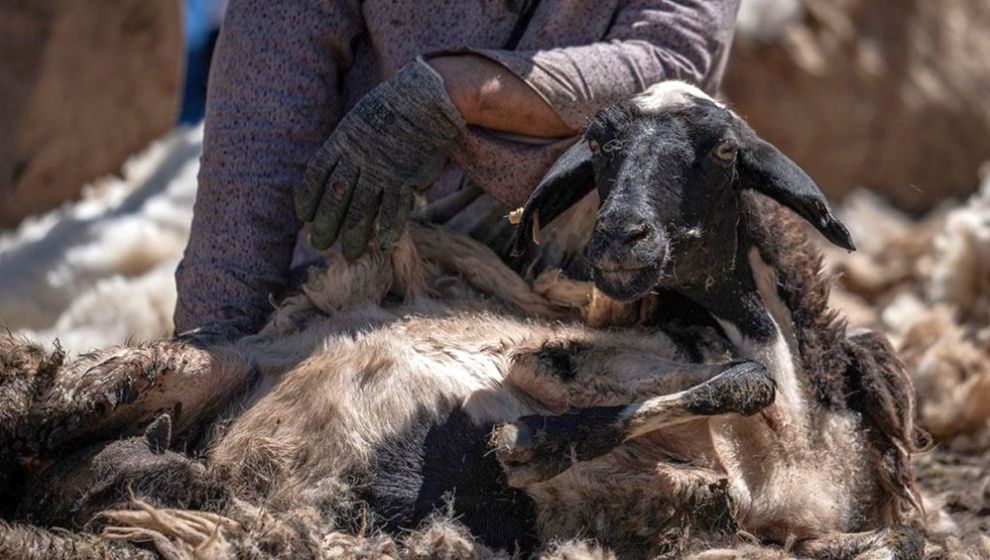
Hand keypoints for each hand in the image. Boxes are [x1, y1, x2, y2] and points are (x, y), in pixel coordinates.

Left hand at [295, 58, 464, 258]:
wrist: (423, 99)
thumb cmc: (393, 108)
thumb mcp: (359, 120)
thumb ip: (348, 144)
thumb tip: (339, 167)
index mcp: (341, 142)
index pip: (316, 176)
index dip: (308, 199)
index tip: (304, 217)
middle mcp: (356, 159)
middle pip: (335, 199)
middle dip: (325, 225)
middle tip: (319, 245)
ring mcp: (380, 170)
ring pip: (361, 211)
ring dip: (354, 236)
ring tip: (349, 254)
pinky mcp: (404, 178)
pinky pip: (393, 211)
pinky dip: (388, 230)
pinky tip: (383, 246)